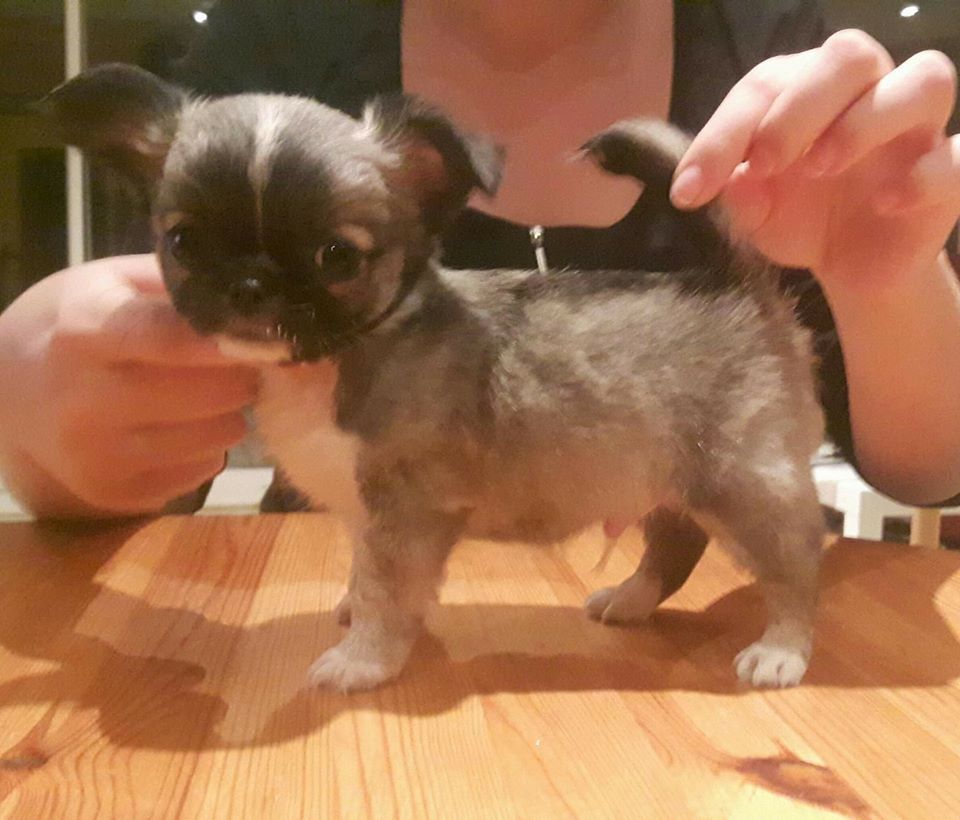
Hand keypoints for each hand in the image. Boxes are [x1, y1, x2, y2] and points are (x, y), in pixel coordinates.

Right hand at [0, 255, 257, 516]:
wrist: (6, 393)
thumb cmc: (70, 323)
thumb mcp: (109, 281)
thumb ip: (178, 285)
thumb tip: (253, 301)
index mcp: (85, 333)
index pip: (173, 339)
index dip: (231, 340)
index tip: (270, 337)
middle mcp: (88, 402)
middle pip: (212, 394)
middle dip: (240, 375)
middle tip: (236, 363)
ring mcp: (99, 457)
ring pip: (219, 436)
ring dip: (227, 413)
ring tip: (202, 393)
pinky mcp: (115, 495)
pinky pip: (204, 469)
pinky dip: (206, 446)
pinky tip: (178, 425)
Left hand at [671, 30, 959, 291]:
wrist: (851, 267)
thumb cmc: (802, 219)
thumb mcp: (758, 216)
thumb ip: (742, 197)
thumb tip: (735, 183)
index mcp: (806, 92)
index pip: (765, 86)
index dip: (722, 135)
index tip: (688, 191)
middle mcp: (865, 93)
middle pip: (849, 55)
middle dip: (798, 105)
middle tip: (763, 162)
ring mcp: (915, 128)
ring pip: (924, 77)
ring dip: (865, 118)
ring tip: (820, 168)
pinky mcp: (949, 172)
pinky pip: (959, 154)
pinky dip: (927, 173)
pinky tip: (886, 203)